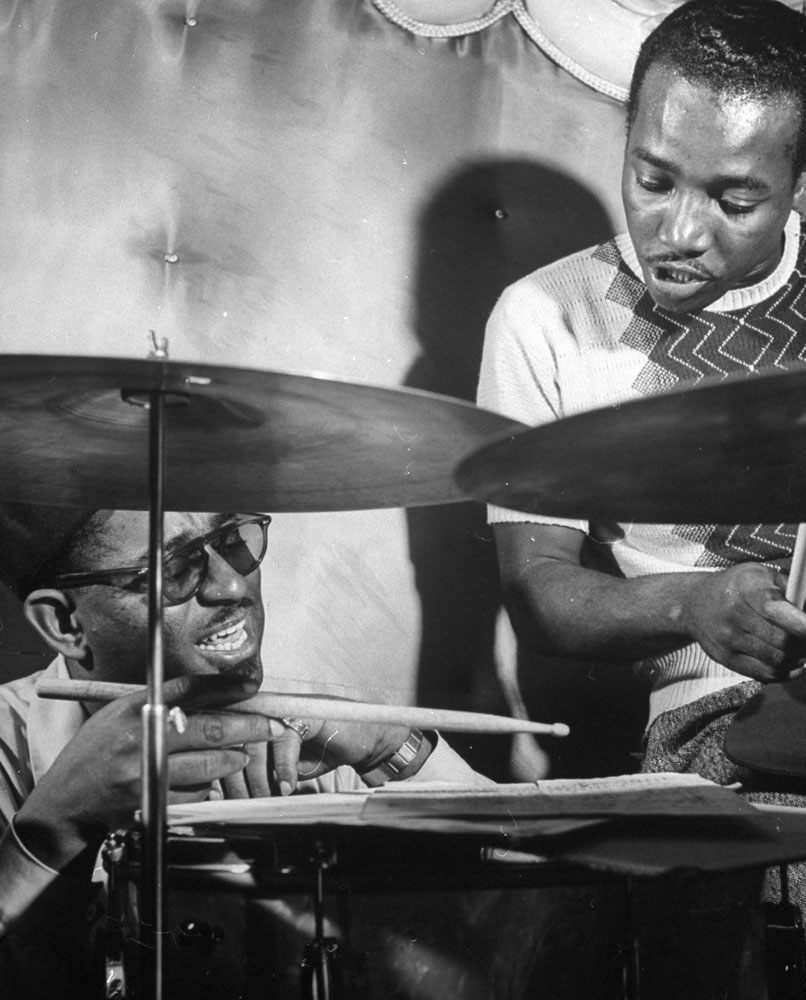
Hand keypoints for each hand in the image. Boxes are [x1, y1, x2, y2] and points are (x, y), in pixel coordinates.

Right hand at [14, 674, 278, 869]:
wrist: (66, 802)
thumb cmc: (97, 751)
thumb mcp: (121, 713)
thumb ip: (162, 702)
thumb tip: (213, 693)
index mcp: (136, 710)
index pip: (190, 690)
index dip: (226, 687)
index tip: (252, 687)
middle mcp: (142, 740)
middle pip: (210, 729)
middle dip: (249, 727)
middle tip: (272, 725)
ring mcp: (147, 775)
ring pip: (209, 766)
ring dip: (233, 758)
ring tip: (240, 753)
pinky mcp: (151, 804)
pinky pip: (196, 793)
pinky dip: (208, 785)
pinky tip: (205, 779)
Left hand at [221, 714, 411, 796]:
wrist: (363, 742)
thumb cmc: (322, 753)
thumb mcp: (284, 768)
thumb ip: (259, 774)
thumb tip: (228, 794)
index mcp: (256, 720)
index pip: (225, 742)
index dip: (219, 769)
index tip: (219, 797)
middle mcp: (267, 710)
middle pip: (235, 745)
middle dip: (237, 781)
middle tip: (246, 804)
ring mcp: (286, 709)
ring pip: (256, 745)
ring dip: (260, 779)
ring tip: (269, 798)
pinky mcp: (305, 713)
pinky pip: (285, 742)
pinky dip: (284, 769)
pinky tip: (288, 787)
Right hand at [681, 562, 805, 679]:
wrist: (693, 603)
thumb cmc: (735, 587)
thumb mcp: (759, 574)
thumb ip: (789, 589)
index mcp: (747, 589)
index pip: (776, 610)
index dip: (801, 624)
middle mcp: (734, 614)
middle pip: (783, 641)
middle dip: (803, 644)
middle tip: (805, 639)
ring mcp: (728, 639)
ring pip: (777, 660)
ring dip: (796, 658)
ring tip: (799, 650)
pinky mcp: (726, 658)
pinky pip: (764, 674)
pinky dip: (784, 672)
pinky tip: (789, 663)